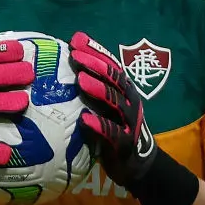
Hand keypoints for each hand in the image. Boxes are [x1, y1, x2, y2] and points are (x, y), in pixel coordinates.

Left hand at [69, 32, 157, 185]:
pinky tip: (84, 120)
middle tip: (75, 55)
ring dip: (99, 89)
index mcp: (124, 90)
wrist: (137, 164)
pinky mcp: (124, 144)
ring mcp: (129, 122)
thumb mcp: (106, 106)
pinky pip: (112, 133)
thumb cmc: (115, 128)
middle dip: (96, 65)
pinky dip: (99, 125)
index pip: (111, 65)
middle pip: (115, 79)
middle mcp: (129, 101)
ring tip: (80, 80)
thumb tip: (67, 64)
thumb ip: (93, 87)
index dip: (95, 51)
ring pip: (115, 102)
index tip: (76, 40)